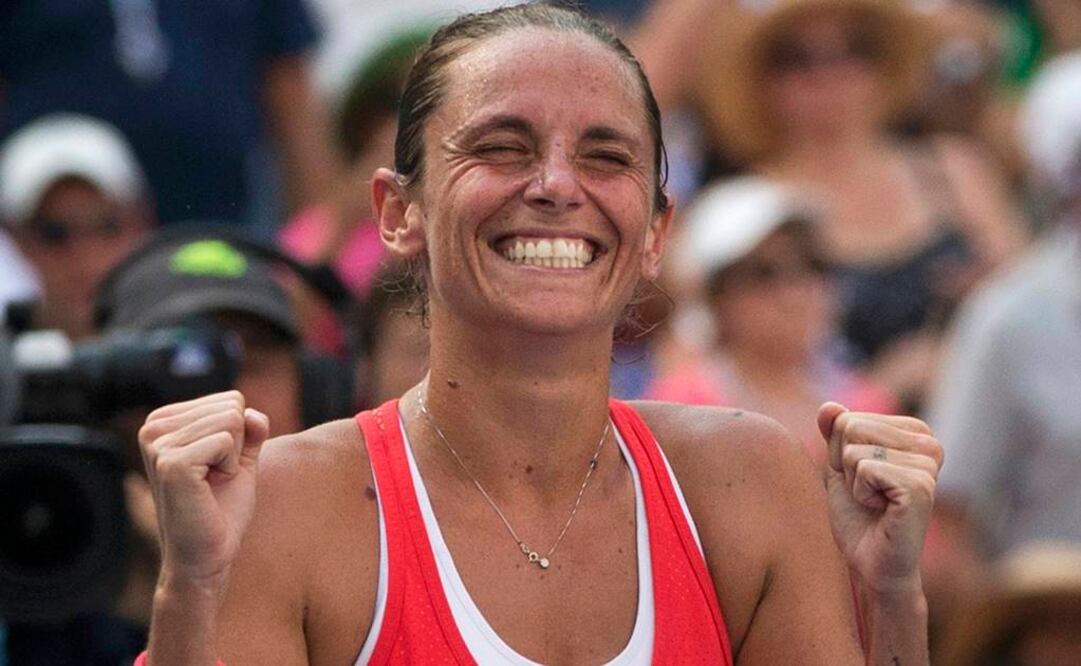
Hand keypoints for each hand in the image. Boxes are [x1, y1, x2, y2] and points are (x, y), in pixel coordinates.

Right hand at [138, 391, 269, 586]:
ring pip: (232, 420)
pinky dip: (230, 466)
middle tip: (216, 478)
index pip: (230, 399)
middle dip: (237, 445)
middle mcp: (153, 427)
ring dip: (233, 458)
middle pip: (232, 406)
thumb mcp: (240, 459)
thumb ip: (250, 429)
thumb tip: (254, 413)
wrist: (207, 556)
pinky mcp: (171, 462)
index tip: (216, 467)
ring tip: (211, 484)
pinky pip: (227, 440)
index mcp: (164, 421)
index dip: (238, 437)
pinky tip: (209, 488)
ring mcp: (159, 444)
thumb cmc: (221, 509)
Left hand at [817, 403, 942, 594]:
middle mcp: (929, 443)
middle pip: (851, 427)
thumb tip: (828, 406)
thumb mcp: (839, 466)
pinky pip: (865, 469)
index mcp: (914, 432)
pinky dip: (860, 493)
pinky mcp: (920, 486)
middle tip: (868, 494)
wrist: (871, 564)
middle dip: (846, 465)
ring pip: (854, 450)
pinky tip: (881, 510)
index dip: (841, 454)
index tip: (863, 480)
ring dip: (853, 481)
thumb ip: (834, 433)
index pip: (848, 419)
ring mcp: (928, 464)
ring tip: (876, 503)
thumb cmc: (859, 516)